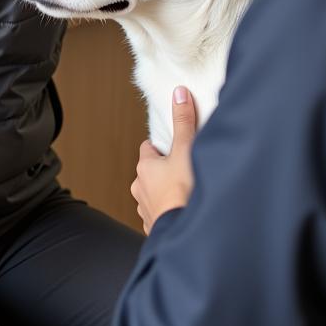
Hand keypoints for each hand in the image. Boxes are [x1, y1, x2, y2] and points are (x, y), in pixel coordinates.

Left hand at [130, 86, 196, 234]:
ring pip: (154, 195)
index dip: (161, 146)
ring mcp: (145, 210)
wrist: (186, 231)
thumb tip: (178, 93)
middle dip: (164, 171)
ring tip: (186, 193)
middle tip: (184, 170)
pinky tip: (183, 212)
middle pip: (150, 172)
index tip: (174, 148)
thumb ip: (183, 122)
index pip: (148, 148)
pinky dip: (169, 212)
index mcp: (145, 168)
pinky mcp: (154, 229)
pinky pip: (160, 216)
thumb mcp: (186, 150)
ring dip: (166, 193)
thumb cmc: (185, 192)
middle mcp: (139, 188)